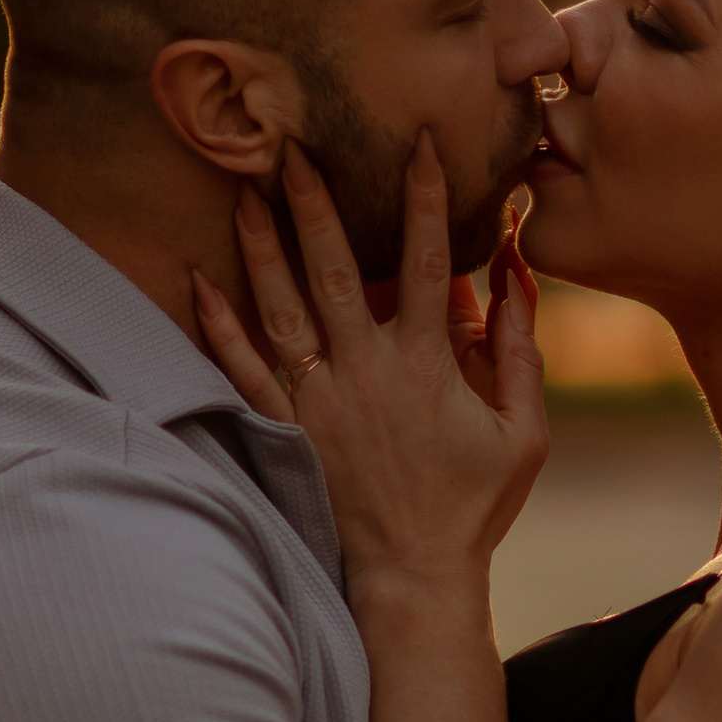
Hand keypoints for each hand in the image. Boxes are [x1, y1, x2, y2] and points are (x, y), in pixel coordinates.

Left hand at [193, 135, 548, 586]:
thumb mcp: (525, 432)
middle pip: (336, 269)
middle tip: (292, 148)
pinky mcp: (287, 431)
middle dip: (315, 203)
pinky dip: (217, 326)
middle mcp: (367, 371)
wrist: (413, 578)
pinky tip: (196, 282)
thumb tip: (516, 280)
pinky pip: (244, 370)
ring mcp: (320, 401)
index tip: (416, 144)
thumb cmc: (474, 507)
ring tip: (243, 192)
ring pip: (282, 308)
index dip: (424, 199)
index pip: (427, 263)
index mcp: (428, 364)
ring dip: (261, 247)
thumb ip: (519, 353)